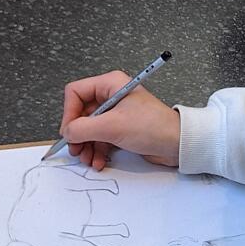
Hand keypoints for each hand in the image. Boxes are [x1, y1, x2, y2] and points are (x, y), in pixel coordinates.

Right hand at [61, 71, 180, 169]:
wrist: (178, 144)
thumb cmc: (154, 127)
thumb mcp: (112, 127)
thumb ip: (83, 129)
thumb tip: (67, 133)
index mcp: (110, 84)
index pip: (76, 93)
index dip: (69, 113)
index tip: (70, 132)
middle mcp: (112, 96)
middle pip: (80, 113)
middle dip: (77, 134)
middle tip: (76, 150)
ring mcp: (116, 113)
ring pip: (89, 129)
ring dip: (86, 146)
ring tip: (88, 159)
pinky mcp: (121, 129)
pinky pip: (100, 138)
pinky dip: (96, 150)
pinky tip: (98, 161)